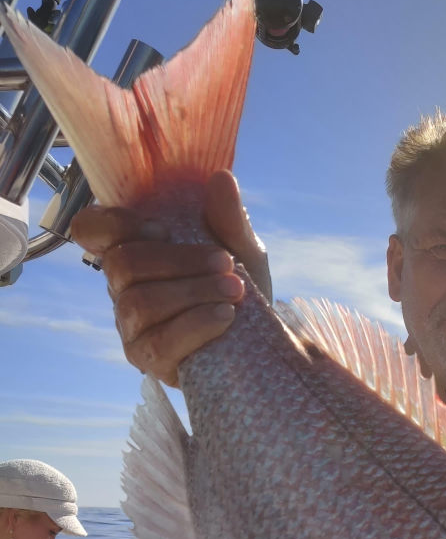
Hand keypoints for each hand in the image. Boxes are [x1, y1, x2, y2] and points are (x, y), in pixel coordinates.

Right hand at [71, 171, 271, 385]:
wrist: (260, 341)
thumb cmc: (238, 288)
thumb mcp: (241, 249)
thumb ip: (228, 218)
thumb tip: (221, 178)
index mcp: (136, 250)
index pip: (92, 229)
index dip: (116, 223)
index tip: (164, 228)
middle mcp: (123, 287)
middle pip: (124, 264)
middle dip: (180, 261)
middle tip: (226, 263)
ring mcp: (131, 326)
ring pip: (141, 302)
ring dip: (194, 293)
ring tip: (234, 291)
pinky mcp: (147, 360)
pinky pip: (159, 342)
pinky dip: (196, 325)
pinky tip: (225, 317)